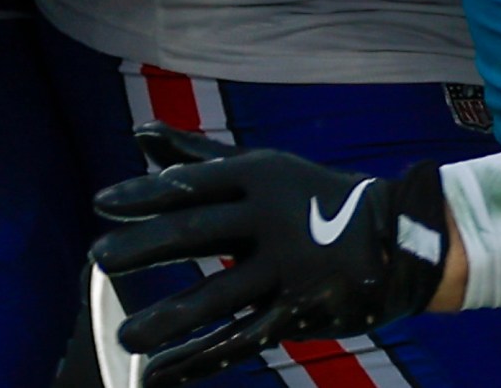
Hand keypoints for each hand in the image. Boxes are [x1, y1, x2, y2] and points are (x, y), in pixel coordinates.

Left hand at [92, 124, 446, 384]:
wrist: (401, 237)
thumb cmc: (313, 198)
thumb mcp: (260, 169)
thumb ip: (196, 158)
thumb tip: (139, 136)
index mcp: (258, 177)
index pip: (191, 184)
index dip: (144, 193)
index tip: (101, 203)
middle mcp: (271, 219)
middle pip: (197, 233)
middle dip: (144, 247)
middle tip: (98, 259)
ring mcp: (288, 269)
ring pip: (217, 297)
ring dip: (167, 318)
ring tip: (123, 335)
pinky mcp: (299, 313)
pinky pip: (240, 341)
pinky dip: (197, 361)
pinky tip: (158, 374)